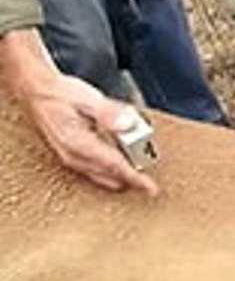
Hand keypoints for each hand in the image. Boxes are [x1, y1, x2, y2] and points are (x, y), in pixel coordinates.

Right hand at [21, 74, 159, 195]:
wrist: (36, 91)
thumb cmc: (59, 94)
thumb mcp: (88, 98)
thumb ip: (109, 113)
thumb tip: (127, 125)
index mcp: (78, 144)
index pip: (114, 166)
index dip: (135, 178)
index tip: (151, 189)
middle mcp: (73, 156)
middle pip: (110, 175)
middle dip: (131, 177)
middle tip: (150, 176)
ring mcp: (70, 158)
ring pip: (102, 175)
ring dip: (121, 173)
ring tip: (140, 164)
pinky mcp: (71, 155)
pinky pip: (95, 169)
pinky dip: (111, 168)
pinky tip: (121, 160)